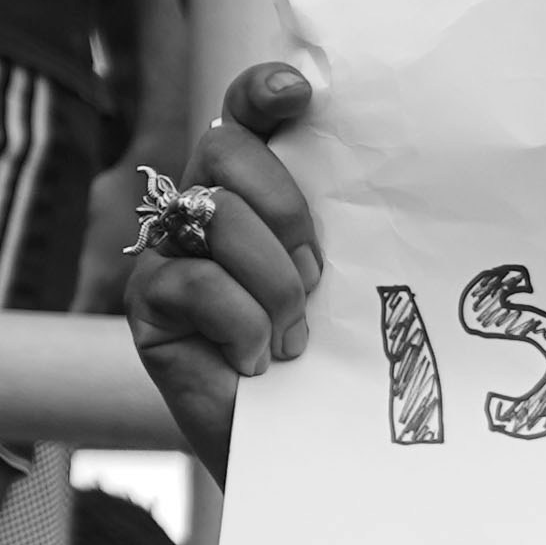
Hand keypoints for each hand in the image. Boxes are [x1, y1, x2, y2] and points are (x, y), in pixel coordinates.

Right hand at [124, 60, 325, 484]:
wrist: (302, 452)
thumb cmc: (331, 365)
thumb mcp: (350, 283)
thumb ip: (348, 226)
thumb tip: (399, 177)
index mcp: (252, 192)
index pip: (243, 115)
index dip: (261, 92)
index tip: (300, 94)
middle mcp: (202, 209)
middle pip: (224, 149)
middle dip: (283, 208)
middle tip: (314, 275)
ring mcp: (167, 252)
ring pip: (214, 216)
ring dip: (273, 281)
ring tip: (292, 333)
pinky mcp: (147, 303)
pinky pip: (195, 282)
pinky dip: (241, 323)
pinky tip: (257, 361)